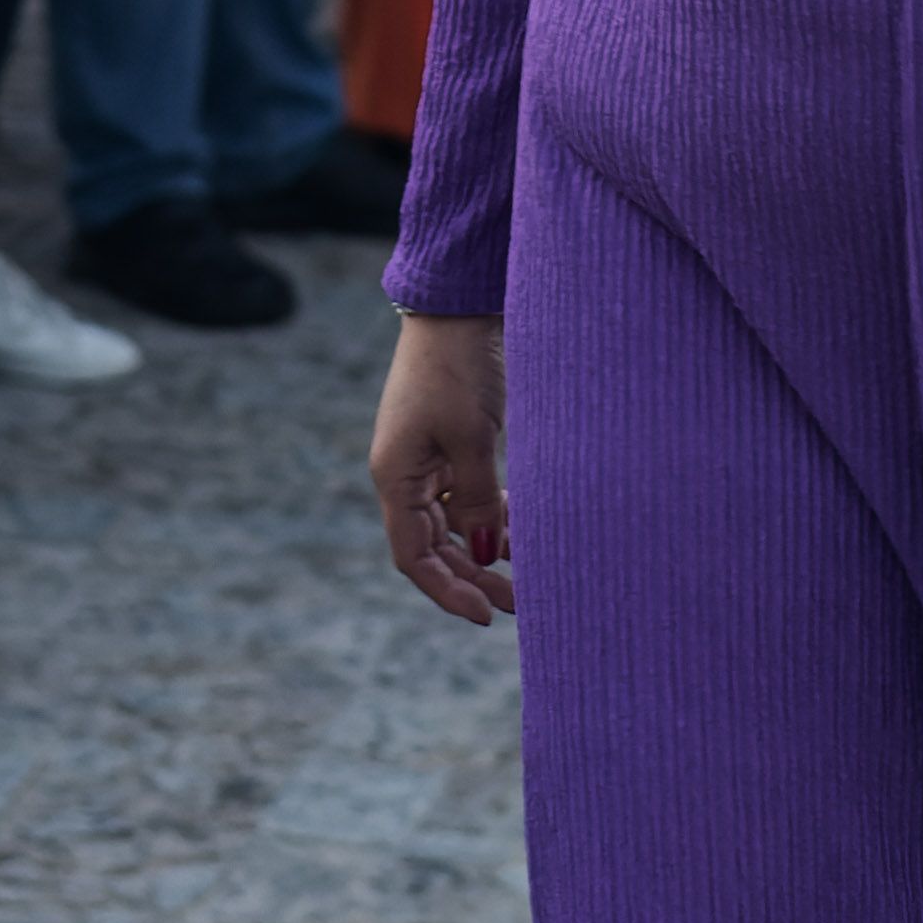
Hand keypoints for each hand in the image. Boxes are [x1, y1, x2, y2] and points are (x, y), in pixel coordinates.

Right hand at [370, 313, 515, 627]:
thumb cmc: (458, 368)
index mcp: (395, 476)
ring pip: (453, 524)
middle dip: (473, 578)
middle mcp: (405, 474)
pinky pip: (465, 496)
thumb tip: (484, 554)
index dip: (447, 590)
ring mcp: (426, 458)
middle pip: (435, 546)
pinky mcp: (448, 442)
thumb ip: (478, 500)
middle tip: (520, 604)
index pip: (414, 556)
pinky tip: (520, 528)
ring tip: (527, 574)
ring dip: (484, 549)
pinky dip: (489, 516)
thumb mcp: (471, 438)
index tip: (485, 617)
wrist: (459, 306)